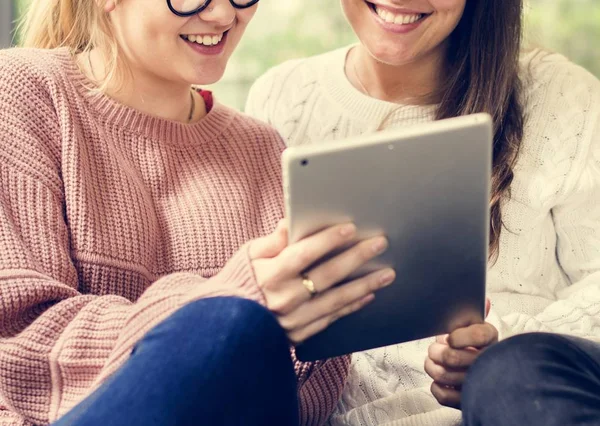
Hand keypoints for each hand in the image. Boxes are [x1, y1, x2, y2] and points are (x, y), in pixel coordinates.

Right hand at [249, 220, 394, 343]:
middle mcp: (284, 299)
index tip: (350, 228)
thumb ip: (272, 241)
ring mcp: (294, 320)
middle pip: (327, 275)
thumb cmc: (239, 282)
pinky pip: (332, 319)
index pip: (303, 253)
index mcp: (269, 275)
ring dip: (364, 285)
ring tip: (387, 273)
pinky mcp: (300, 335)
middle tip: (379, 244)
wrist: (225, 324)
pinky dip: (351, 306)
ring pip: (336, 300)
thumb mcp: (248, 256)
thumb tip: (291, 220)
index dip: (327, 240)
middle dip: (356, 257)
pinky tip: (368, 295)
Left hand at [424, 299, 497, 408]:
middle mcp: (488, 363)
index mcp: (491, 340)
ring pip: (443, 375)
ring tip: (433, 361)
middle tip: (435, 349)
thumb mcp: (476, 327)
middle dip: (437, 352)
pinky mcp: (467, 402)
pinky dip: (436, 387)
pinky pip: (443, 395)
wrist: (487, 377)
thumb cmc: (474, 347)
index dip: (459, 336)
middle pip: (452, 357)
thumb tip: (484, 300)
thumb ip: (475, 314)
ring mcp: (479, 385)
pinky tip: (440, 380)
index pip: (479, 335)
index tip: (450, 338)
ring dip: (432, 367)